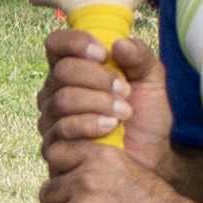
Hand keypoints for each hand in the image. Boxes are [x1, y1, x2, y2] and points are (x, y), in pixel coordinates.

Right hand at [38, 20, 166, 170]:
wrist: (150, 160)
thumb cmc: (145, 119)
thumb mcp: (152, 81)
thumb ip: (140, 57)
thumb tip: (119, 43)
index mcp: (73, 70)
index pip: (56, 44)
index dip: (76, 43)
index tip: (104, 54)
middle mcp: (55, 92)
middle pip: (62, 71)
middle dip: (98, 78)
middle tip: (126, 91)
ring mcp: (51, 121)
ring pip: (62, 99)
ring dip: (98, 102)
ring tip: (124, 113)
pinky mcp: (53, 148)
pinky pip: (62, 128)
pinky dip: (90, 124)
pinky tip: (110, 127)